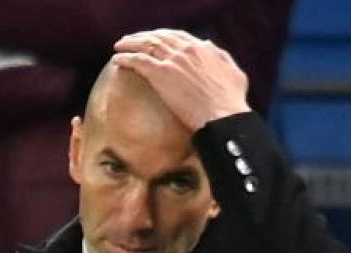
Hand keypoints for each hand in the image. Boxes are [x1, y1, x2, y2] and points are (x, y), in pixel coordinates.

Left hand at [112, 29, 249, 131]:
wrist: (223, 117)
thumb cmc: (231, 103)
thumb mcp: (234, 74)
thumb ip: (221, 59)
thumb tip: (210, 47)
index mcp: (204, 49)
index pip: (179, 37)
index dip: (164, 37)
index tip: (155, 40)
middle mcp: (187, 50)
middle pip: (160, 37)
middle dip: (144, 36)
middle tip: (132, 40)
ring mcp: (173, 60)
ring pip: (146, 45)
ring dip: (130, 44)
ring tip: (119, 46)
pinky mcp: (161, 74)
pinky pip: (138, 61)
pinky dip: (126, 58)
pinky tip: (117, 60)